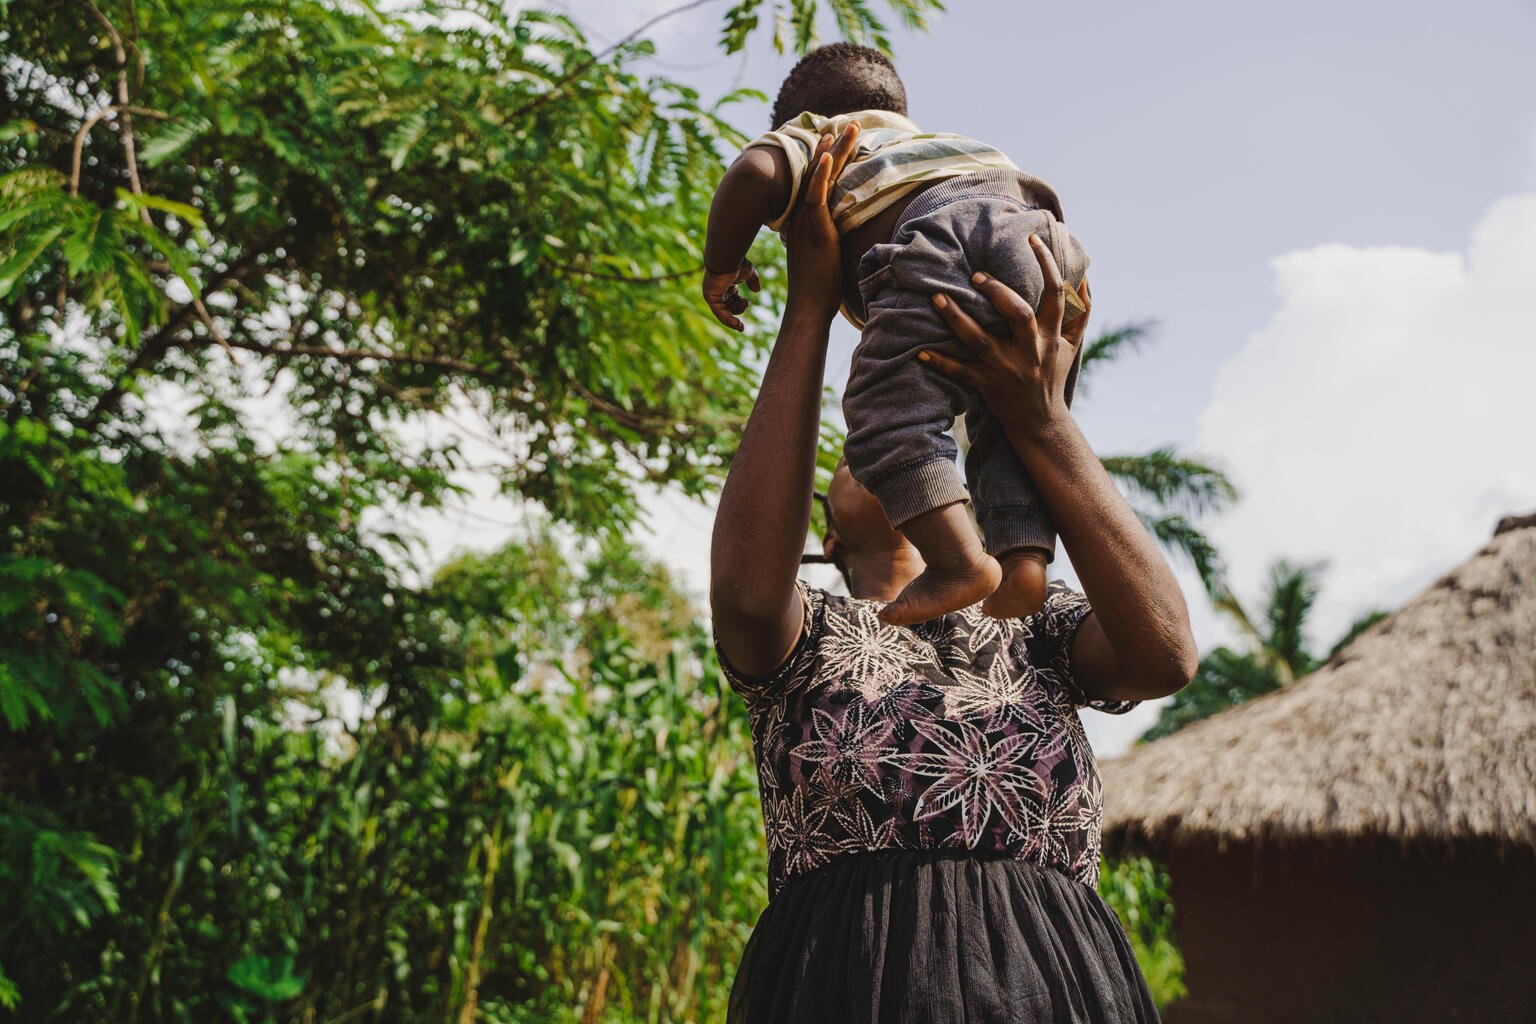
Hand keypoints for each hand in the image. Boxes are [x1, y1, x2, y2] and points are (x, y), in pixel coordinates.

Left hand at [702, 257, 760, 331]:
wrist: (727, 258)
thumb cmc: (737, 263)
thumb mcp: (749, 273)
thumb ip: (753, 281)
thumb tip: (757, 290)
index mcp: (726, 285)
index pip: (732, 300)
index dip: (740, 304)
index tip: (747, 304)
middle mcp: (718, 291)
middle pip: (728, 307)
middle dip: (738, 309)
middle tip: (746, 304)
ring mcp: (713, 294)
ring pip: (723, 313)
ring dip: (732, 320)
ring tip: (741, 327)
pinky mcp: (711, 298)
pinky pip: (719, 312)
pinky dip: (728, 320)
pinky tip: (737, 325)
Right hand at [782, 122, 858, 322]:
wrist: (807, 306)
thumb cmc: (819, 290)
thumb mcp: (825, 261)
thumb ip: (830, 245)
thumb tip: (842, 244)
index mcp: (806, 221)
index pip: (818, 183)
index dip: (827, 161)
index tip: (835, 141)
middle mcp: (804, 216)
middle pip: (821, 172)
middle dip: (834, 146)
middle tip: (845, 123)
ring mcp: (807, 220)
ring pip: (822, 177)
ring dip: (835, 150)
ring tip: (846, 126)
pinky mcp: (815, 228)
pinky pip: (817, 194)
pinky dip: (820, 173)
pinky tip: (827, 153)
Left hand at [917, 234, 1091, 439]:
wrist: (1041, 422)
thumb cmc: (1053, 375)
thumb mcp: (1072, 345)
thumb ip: (1081, 311)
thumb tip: (1084, 277)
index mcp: (1051, 335)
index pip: (1055, 293)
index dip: (1046, 263)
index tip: (1032, 238)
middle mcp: (1030, 349)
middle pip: (1018, 314)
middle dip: (997, 292)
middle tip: (975, 275)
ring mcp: (1007, 368)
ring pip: (980, 340)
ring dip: (957, 319)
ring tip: (937, 298)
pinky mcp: (987, 384)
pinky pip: (960, 372)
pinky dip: (941, 362)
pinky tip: (921, 351)